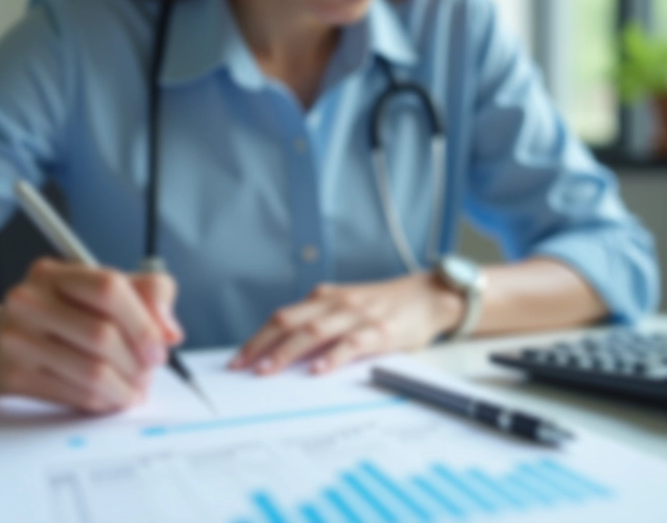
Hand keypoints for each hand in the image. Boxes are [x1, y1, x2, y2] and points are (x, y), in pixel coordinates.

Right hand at [0, 258, 182, 413]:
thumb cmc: (54, 316)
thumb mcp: (94, 293)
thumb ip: (144, 296)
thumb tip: (171, 331)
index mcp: (53, 273)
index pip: (109, 288)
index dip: (143, 320)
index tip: (160, 344)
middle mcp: (30, 300)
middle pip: (102, 334)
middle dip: (138, 361)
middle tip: (149, 372)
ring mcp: (17, 339)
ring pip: (92, 371)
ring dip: (125, 387)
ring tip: (135, 389)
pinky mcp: (15, 376)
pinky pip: (77, 395)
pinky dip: (105, 401)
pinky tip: (111, 397)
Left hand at [229, 273, 462, 374]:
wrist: (429, 295)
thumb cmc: (384, 307)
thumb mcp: (346, 308)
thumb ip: (321, 324)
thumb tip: (286, 355)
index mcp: (324, 297)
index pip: (282, 317)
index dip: (257, 338)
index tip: (237, 359)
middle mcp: (335, 302)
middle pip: (289, 321)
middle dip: (261, 344)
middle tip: (241, 366)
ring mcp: (357, 315)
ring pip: (314, 331)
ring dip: (288, 351)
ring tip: (268, 370)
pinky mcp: (380, 330)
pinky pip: (352, 343)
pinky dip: (333, 357)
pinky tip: (319, 370)